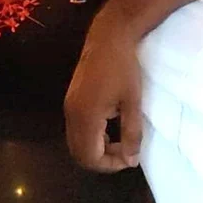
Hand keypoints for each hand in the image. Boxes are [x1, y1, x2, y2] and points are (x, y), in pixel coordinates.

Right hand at [64, 10, 142, 172]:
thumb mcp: (133, 102)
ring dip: (96, 149)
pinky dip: (91, 138)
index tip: (130, 157)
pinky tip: (109, 129)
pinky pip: (76, 130)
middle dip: (101, 160)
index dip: (110, 164)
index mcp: (86, 116)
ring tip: (119, 142)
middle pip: (79, 154)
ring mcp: (69, 107)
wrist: (108, 37)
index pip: (90, 157)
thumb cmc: (124, 68)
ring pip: (76, 143)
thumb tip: (131, 160)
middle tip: (124, 153)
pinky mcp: (71, 100)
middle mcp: (71, 115)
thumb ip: (132, 133)